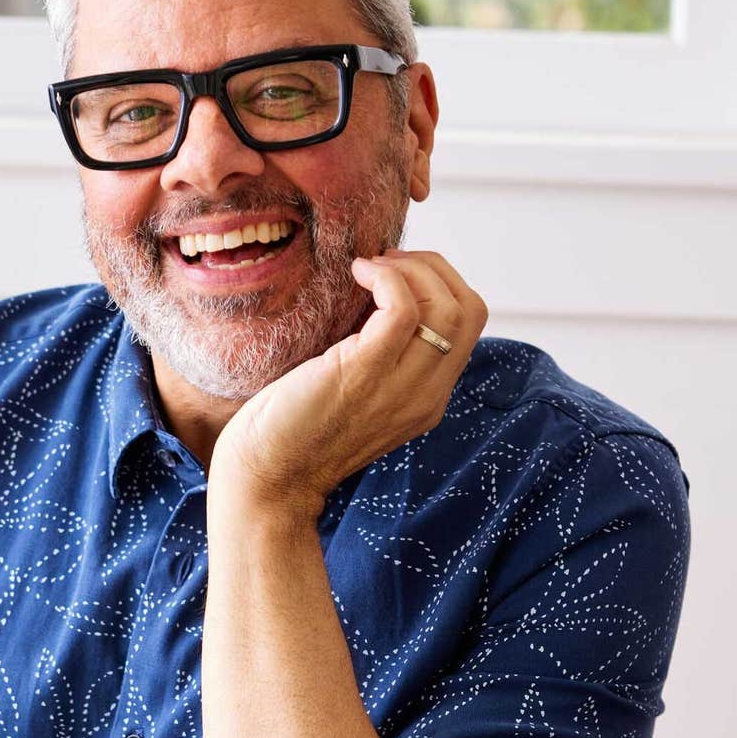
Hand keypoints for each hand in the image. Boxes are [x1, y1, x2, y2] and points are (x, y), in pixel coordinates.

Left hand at [208, 250, 488, 522]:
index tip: (399, 272)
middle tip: (387, 262)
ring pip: (447, 306)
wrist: (266, 475)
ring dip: (411, 269)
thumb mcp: (355, 391)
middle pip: (470, 310)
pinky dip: (385, 277)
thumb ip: (379, 356)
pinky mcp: (365, 372)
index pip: (468, 325)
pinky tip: (356, 273)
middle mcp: (426, 396)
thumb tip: (377, 297)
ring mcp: (400, 387)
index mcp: (427, 399)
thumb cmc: (293, 428)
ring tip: (370, 268)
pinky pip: (403, 309)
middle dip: (434, 268)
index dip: (442, 283)